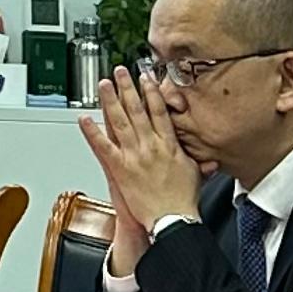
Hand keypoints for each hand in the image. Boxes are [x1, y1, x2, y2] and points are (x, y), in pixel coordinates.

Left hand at [79, 67, 202, 276]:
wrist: (173, 220)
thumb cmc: (184, 201)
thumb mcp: (197, 174)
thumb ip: (199, 160)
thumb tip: (208, 155)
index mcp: (170, 145)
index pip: (159, 112)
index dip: (151, 93)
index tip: (146, 78)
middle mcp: (151, 146)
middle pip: (137, 110)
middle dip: (128, 88)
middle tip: (120, 72)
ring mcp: (134, 156)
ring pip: (120, 121)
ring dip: (110, 101)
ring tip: (103, 84)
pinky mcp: (120, 168)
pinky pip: (103, 146)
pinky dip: (92, 132)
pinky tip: (84, 119)